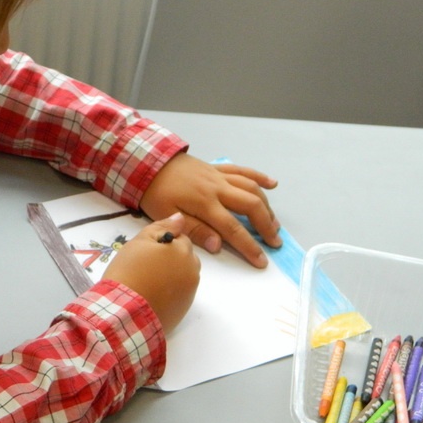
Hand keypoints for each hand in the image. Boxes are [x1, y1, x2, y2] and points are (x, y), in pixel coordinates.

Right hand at [102, 213, 199, 334]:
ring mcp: (190, 292)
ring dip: (171, 274)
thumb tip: (180, 217)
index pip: (180, 238)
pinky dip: (170, 291)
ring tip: (149, 280)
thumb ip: (162, 227)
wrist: (124, 311)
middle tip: (146, 265)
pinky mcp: (184, 309)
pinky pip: (180, 293)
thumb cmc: (129, 271)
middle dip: (170, 257)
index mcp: (183, 251)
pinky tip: (152, 294)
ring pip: (183, 274)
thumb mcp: (140, 241)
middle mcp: (192, 270)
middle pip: (185, 257)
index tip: (146, 252)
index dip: (162, 242)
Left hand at [139, 153, 280, 267]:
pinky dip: (259, 176)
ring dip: (266, 206)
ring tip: (273, 223)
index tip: (262, 261)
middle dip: (266, 226)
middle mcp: (218, 188)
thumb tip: (219, 245)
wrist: (147, 161)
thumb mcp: (166, 215)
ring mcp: (219, 176)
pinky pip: (242, 170)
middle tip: (275, 242)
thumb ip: (194, 229)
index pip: (233, 228)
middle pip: (251, 206)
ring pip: (251, 188)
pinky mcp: (216, 168)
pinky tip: (272, 184)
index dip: (249, 246)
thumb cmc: (155, 192)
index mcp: (205, 204)